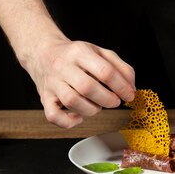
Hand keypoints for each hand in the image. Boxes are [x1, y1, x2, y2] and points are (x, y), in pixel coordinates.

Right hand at [0, 0, 134, 127]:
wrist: (43, 53)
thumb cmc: (76, 56)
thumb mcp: (99, 52)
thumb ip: (120, 67)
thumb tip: (131, 88)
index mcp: (80, 52)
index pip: (105, 71)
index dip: (121, 86)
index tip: (129, 95)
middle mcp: (63, 66)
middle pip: (88, 87)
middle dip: (107, 99)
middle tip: (114, 101)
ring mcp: (52, 83)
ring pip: (72, 102)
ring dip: (91, 109)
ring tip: (97, 106)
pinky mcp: (44, 98)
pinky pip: (53, 116)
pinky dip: (68, 121)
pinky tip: (78, 116)